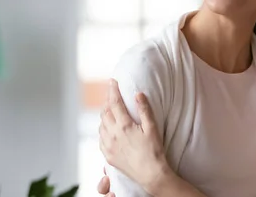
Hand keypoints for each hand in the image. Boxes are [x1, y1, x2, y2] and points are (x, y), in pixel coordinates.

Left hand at [98, 79, 169, 193]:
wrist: (150, 174)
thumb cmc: (154, 151)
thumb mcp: (152, 127)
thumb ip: (144, 109)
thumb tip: (138, 94)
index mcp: (124, 126)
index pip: (114, 103)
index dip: (112, 90)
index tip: (112, 81)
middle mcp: (113, 135)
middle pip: (105, 112)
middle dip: (107, 101)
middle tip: (112, 94)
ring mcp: (109, 145)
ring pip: (101, 125)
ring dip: (104, 115)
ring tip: (110, 110)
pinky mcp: (108, 155)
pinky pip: (101, 138)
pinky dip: (103, 129)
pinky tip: (108, 129)